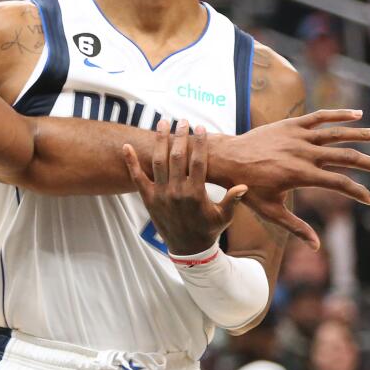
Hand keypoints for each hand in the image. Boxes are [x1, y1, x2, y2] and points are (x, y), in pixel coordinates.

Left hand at [124, 121, 247, 255]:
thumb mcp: (224, 216)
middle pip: (177, 157)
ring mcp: (160, 194)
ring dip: (159, 141)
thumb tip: (243, 185)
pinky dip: (131, 162)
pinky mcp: (148, 198)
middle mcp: (176, 191)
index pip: (198, 162)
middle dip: (180, 136)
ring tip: (162, 123)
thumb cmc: (209, 230)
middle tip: (182, 121)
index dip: (199, 143)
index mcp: (196, 193)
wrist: (188, 249)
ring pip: (158, 162)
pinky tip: (126, 146)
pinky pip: (137, 178)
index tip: (199, 128)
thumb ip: (232, 200)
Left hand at [208, 109, 369, 245]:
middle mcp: (303, 154)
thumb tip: (316, 247)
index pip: (339, 184)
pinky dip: (338, 114)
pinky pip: (318, 117)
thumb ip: (296, 227)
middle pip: (346, 157)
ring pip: (337, 134)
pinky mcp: (290, 125)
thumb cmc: (246, 188)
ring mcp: (297, 137)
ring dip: (362, 134)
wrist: (225, 159)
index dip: (358, 193)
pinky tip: (357, 114)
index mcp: (300, 175)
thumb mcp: (270, 211)